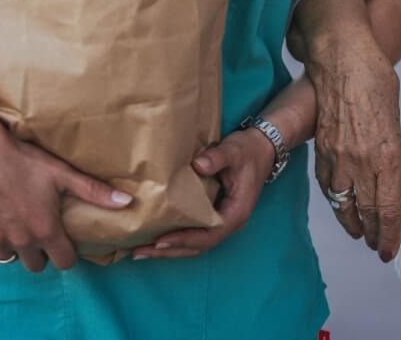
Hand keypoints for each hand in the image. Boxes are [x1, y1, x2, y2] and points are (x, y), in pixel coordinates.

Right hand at [0, 125, 131, 272]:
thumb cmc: (24, 160)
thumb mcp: (62, 174)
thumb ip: (94, 191)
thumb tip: (127, 202)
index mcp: (46, 230)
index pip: (64, 263)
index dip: (67, 254)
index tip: (64, 241)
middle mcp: (21, 241)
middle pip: (35, 266)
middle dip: (39, 253)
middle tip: (39, 232)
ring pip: (6, 258)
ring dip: (12, 247)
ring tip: (15, 227)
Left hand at [129, 129, 273, 259]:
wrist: (261, 148)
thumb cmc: (247, 151)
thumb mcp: (234, 151)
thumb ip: (217, 158)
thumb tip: (197, 165)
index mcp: (236, 213)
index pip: (208, 235)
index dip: (184, 240)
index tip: (160, 240)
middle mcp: (229, 223)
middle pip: (198, 247)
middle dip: (169, 251)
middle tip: (139, 252)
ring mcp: (222, 221)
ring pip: (195, 244)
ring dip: (169, 249)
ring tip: (141, 250)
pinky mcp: (214, 215)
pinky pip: (194, 232)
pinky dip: (176, 238)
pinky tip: (155, 236)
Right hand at [305, 27, 400, 261]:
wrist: (340, 56)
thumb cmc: (374, 78)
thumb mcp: (393, 116)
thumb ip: (390, 149)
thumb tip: (386, 170)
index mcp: (387, 154)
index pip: (387, 208)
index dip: (388, 234)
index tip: (388, 250)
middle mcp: (362, 160)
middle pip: (366, 211)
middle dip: (372, 234)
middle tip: (376, 247)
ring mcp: (338, 155)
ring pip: (342, 202)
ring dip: (351, 221)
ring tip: (358, 232)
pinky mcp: (322, 147)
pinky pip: (327, 183)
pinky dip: (334, 198)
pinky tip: (339, 204)